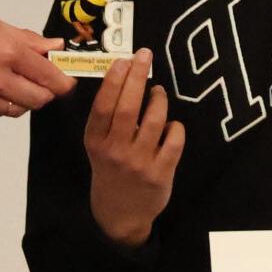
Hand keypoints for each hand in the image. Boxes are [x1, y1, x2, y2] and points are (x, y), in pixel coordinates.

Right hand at [0, 2, 76, 118]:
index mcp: (7, 52)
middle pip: (38, 101)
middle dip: (43, 93)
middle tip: (38, 82)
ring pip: (15, 110)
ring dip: (18, 100)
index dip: (63, 82)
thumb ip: (25, 39)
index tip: (65, 81)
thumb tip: (53, 46)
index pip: (51, 78)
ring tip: (6, 82)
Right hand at [85, 50, 184, 245]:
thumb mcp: (98, 147)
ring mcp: (139, 163)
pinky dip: (175, 126)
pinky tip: (171, 125)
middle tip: (145, 56)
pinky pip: (174, 140)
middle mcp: (115, 152)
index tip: (124, 60)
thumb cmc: (110, 171)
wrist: (120, 215)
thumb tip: (124, 77)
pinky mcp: (161, 173)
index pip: (103, 106)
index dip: (114, 81)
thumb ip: (107, 119)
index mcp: (96, 143)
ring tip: (158, 92)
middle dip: (137, 77)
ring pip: (155, 120)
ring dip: (159, 99)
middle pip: (127, 108)